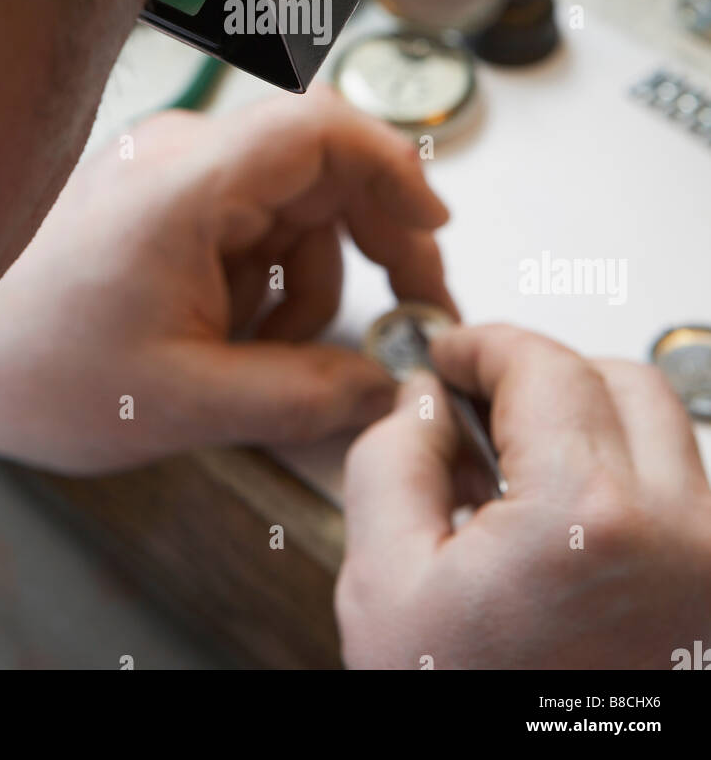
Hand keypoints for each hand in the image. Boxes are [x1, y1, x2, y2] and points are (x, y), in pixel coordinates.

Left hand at [0, 86, 451, 472]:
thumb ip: (300, 395)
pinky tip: (240, 339)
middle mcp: (186, 161)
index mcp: (186, 186)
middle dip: (377, 239)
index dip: (392, 164)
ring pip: (298, 208)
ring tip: (275, 356)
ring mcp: (178, 178)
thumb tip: (385, 387)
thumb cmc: (39, 366)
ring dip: (315, 282)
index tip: (431, 225)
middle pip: (324, 168)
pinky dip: (274, 283)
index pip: (317, 127)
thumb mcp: (184, 402)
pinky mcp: (172, 203)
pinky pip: (259, 228)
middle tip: (410, 309)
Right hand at [337, 324, 710, 669]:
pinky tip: (571, 528)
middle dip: (543, 377)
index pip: (545, 365)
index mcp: (591, 518)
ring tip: (524, 478)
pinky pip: (689, 499)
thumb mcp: (385, 591)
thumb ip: (391, 462)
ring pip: (665, 435)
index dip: (486, 344)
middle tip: (480, 405)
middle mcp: (685, 535)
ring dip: (593, 427)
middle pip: (619, 382)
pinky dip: (632, 484)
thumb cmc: (472, 726)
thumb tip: (424, 401)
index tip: (454, 352)